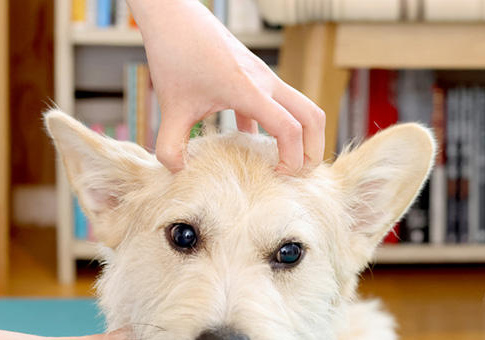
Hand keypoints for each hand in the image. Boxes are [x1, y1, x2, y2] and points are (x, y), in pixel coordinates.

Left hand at [128, 0, 325, 173]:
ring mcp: (263, 78)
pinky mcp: (255, 76)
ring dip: (299, 137)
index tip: (277, 177)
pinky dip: (274, 126)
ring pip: (300, 109)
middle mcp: (265, 82)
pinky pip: (277, 105)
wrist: (174, 16)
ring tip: (282, 165)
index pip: (289, 129)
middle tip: (298, 177)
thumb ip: (171, 147)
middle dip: (313, 150)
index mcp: (249, 90)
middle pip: (312, 117)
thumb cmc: (174, 55)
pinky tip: (249, 144)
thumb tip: (180, 173)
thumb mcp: (170, 108)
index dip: (292, 159)